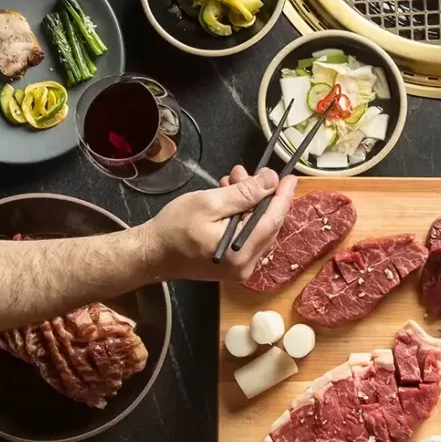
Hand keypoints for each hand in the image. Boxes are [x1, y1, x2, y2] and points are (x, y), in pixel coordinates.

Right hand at [140, 166, 296, 282]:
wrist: (151, 254)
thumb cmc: (174, 228)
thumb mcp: (209, 203)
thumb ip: (243, 193)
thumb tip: (270, 180)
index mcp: (240, 253)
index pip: (273, 220)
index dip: (283, 197)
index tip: (290, 178)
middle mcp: (246, 266)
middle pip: (268, 224)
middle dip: (261, 195)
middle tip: (244, 172)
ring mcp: (240, 269)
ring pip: (258, 228)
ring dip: (249, 203)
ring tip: (231, 180)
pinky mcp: (233, 266)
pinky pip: (248, 236)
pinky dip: (243, 216)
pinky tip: (229, 199)